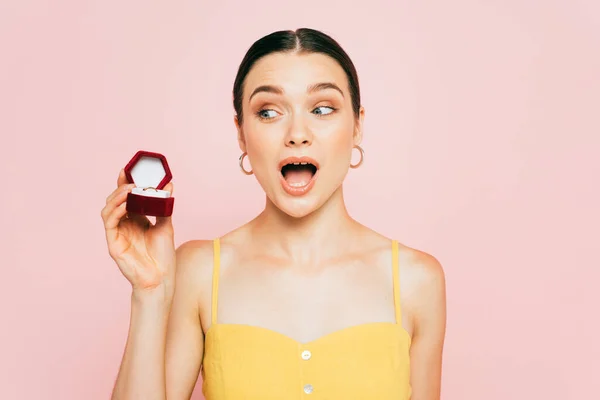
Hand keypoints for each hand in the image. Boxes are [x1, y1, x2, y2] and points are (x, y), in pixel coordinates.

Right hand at [101, 169, 175, 293]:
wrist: (161, 278)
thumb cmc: (163, 255)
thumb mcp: (166, 225)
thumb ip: (164, 206)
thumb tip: (169, 185)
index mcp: (135, 220)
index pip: (126, 198)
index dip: (124, 183)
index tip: (128, 170)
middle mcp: (124, 225)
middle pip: (115, 201)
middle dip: (120, 187)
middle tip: (129, 178)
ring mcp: (117, 234)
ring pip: (108, 210)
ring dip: (117, 197)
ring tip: (129, 189)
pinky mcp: (113, 244)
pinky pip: (110, 224)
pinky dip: (116, 211)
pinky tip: (125, 205)